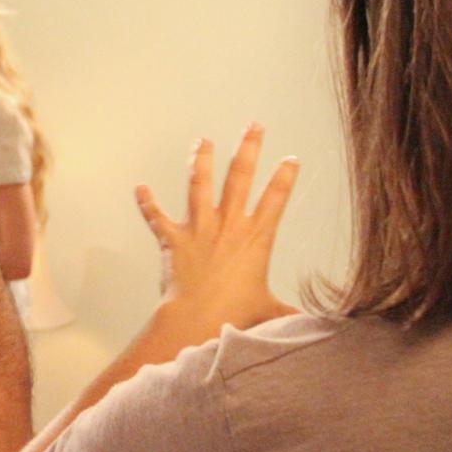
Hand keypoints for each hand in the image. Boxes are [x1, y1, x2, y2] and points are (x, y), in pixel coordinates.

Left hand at [134, 123, 298, 338]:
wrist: (197, 319)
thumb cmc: (236, 315)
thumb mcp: (270, 310)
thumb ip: (290, 313)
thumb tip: (312, 326)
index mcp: (256, 238)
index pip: (276, 199)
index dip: (285, 178)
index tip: (291, 159)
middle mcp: (228, 225)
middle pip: (240, 176)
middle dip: (249, 148)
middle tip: (254, 126)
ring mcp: (199, 228)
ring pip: (199, 183)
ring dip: (200, 159)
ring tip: (202, 140)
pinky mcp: (172, 238)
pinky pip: (156, 216)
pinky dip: (147, 203)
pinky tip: (140, 188)